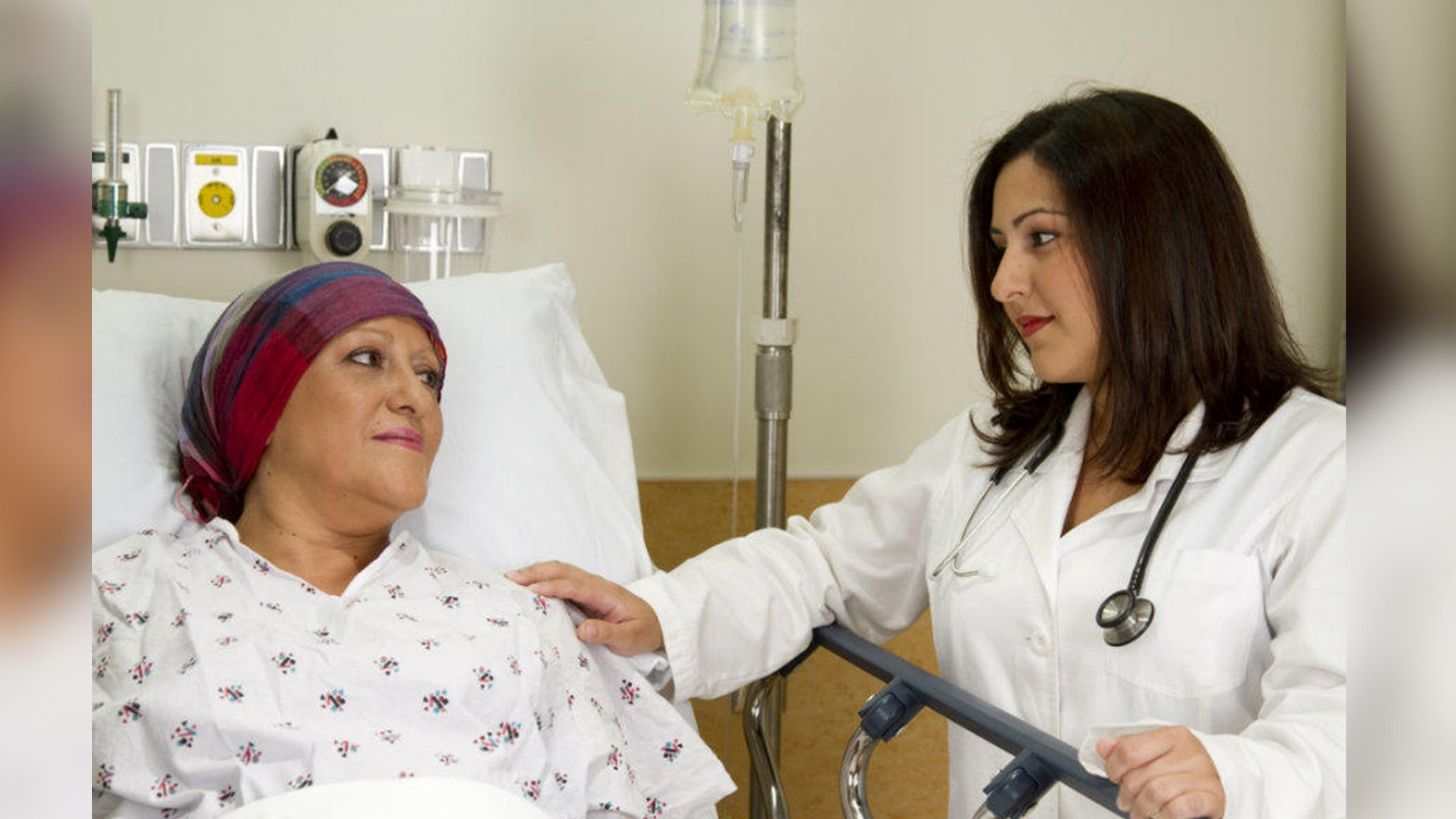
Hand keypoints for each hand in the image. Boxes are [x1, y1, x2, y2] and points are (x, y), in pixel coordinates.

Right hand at [506, 561, 664, 655]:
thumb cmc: (643, 631)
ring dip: (534, 572)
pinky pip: (559, 580)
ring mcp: (588, 586)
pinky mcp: (582, 592)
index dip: (553, 587)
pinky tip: (524, 586)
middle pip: (562, 570)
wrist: (656, 623)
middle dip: (535, 572)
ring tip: (508, 579)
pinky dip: (540, 578)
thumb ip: (607, 633)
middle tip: (508, 579)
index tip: (531, 591)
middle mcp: (594, 584)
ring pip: (558, 571)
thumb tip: (582, 630)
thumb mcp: (630, 638)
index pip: (575, 585)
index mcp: (605, 593)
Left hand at [1098, 726, 1224, 818]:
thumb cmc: (1185, 766)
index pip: (1129, 750)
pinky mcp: (1212, 798)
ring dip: (1142, 810)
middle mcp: (1190, 753)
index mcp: (1173, 736)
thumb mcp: (1157, 749)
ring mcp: (1203, 775)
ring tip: (1141, 813)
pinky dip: (1163, 816)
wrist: (1227, 776)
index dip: (1113, 768)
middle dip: (1127, 795)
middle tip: (1127, 802)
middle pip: (1140, 777)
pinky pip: (1177, 809)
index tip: (1114, 776)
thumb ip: (1128, 747)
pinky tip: (1160, 816)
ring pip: (1156, 794)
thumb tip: (1102, 746)